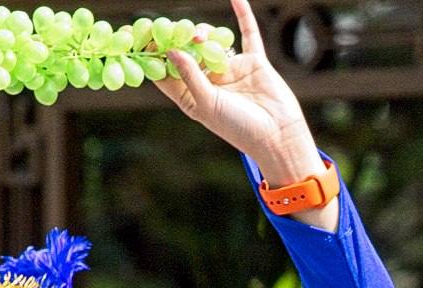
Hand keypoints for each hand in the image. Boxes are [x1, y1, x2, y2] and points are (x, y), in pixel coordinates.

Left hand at [152, 0, 324, 206]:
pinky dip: (243, 15)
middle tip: (175, 28)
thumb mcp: (207, 105)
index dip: (154, 54)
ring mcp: (231, 69)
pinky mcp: (253, 63)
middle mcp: (209, 81)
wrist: (279, 137)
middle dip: (179, 38)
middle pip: (187, 51)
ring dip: (202, 32)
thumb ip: (190, 76)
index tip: (144, 36)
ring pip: (210, 40)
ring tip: (200, 35)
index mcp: (192, 96)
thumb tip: (171, 51)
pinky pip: (247, 34)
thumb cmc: (240, 129)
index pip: (167, 71)